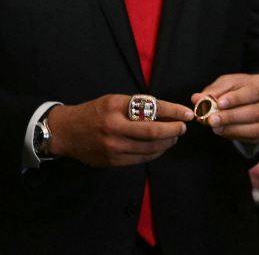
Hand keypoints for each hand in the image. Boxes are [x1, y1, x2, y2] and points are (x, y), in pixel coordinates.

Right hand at [46, 94, 192, 166]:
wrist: (66, 132)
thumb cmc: (95, 112)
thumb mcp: (115, 101)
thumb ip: (139, 106)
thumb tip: (169, 112)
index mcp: (116, 107)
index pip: (152, 108)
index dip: (174, 111)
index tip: (188, 113)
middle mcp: (114, 127)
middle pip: (153, 132)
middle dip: (174, 130)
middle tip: (183, 127)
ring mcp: (112, 147)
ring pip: (150, 148)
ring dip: (167, 143)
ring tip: (174, 137)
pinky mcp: (111, 161)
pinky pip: (141, 159)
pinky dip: (155, 153)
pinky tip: (161, 147)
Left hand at [192, 73, 258, 145]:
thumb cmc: (243, 89)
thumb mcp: (230, 84)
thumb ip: (214, 91)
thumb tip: (197, 99)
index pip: (254, 92)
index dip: (237, 98)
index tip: (219, 103)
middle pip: (257, 112)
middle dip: (232, 116)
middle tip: (212, 119)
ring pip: (256, 128)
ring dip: (233, 129)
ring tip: (215, 127)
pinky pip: (253, 138)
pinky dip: (236, 135)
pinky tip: (222, 131)